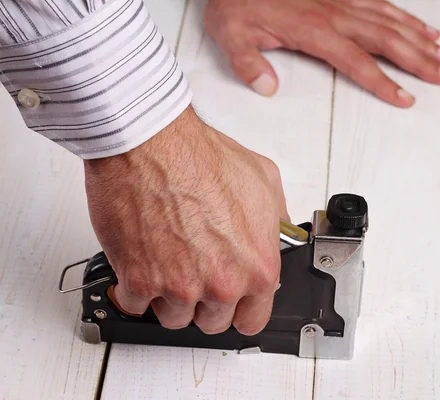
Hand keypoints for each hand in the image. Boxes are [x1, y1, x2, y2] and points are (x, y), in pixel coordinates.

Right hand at [83, 106, 289, 334]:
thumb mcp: (265, 181)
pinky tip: (145, 260)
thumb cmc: (202, 157)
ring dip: (171, 296)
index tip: (231, 301)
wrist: (152, 143)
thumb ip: (275, 221)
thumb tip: (276, 237)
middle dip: (205, 301)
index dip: (241, 308)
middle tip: (196, 270)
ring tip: (169, 260)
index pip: (253, 319)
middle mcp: (221, 283)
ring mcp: (178, 286)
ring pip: (174, 318)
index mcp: (257, 267)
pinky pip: (136, 304)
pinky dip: (137, 287)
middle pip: (212, 322)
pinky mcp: (139, 280)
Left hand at [204, 0, 439, 106]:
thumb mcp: (229, 35)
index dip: (382, 81)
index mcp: (313, 30)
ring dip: (421, 39)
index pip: (356, 61)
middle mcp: (334, 14)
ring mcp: (341, 0)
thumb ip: (248, 63)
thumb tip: (267, 88)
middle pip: (387, 39)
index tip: (406, 98)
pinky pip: (381, 3)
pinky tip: (422, 27)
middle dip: (420, 60)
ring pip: (390, 20)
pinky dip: (405, 16)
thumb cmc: (235, 4)